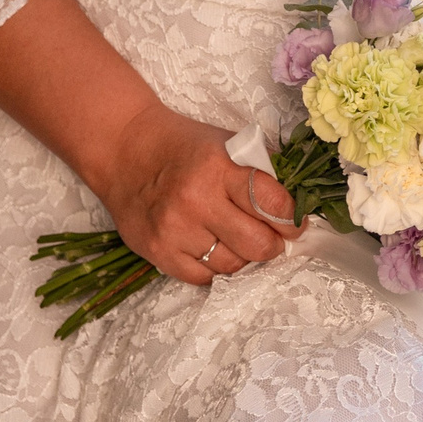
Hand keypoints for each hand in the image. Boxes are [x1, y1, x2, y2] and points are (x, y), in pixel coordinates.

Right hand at [91, 103, 301, 284]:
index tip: (297, 224)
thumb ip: (261, 170)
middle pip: (256, 243)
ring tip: (239, 240)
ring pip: (231, 266)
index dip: (292, 218)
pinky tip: (214, 249)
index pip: (271, 202)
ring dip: (243, 257)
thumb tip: (298, 201)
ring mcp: (174, 230)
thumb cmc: (184, 146)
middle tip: (273, 238)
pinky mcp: (157, 252)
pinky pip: (203, 277)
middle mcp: (196, 200)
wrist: (125, 151)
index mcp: (219, 167)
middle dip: (273, 245)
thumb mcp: (226, 144)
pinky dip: (215, 268)